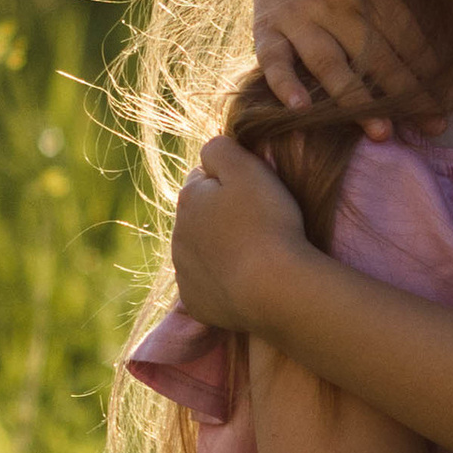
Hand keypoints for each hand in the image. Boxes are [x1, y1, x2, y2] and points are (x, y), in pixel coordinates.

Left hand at [171, 133, 312, 335]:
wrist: (275, 289)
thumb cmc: (267, 223)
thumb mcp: (247, 168)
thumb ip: (220, 148)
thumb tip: (209, 154)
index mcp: (187, 199)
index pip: (202, 179)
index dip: (230, 184)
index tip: (255, 197)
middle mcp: (177, 235)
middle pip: (200, 217)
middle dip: (222, 218)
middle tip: (259, 227)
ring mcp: (184, 273)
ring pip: (202, 252)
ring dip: (222, 250)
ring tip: (256, 257)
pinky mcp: (196, 304)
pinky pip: (208, 286)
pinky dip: (223, 283)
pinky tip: (247, 283)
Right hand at [253, 0, 444, 137]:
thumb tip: (451, 41)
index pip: (411, 41)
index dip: (434, 76)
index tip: (450, 104)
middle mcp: (337, 4)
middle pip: (378, 59)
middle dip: (409, 97)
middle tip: (434, 127)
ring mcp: (299, 17)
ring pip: (331, 65)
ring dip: (357, 101)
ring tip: (383, 132)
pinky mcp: (266, 27)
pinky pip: (272, 60)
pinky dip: (283, 84)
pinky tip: (300, 110)